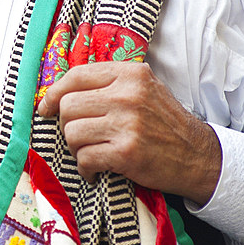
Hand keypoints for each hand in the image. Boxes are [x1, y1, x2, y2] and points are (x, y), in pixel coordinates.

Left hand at [37, 62, 221, 204]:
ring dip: (76, 148)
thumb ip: (109, 84)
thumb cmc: (164, 123)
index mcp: (130, 74)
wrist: (197, 156)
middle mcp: (128, 95)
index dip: (55, 93)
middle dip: (68, 125)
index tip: (47, 107)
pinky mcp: (126, 153)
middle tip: (81, 136)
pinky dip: (85, 168)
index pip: (76, 75)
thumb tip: (60, 92)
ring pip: (71, 133)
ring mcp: (127, 124)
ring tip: (91, 153)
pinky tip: (96, 170)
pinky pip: (84, 158)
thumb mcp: (144, 89)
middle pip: (69, 106)